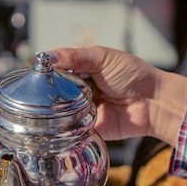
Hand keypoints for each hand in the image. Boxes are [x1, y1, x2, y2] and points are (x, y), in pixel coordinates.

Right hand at [48, 46, 186, 144]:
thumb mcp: (102, 57)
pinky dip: (64, 126)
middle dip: (46, 92)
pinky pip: (68, 129)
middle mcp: (76, 91)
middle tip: (42, 92)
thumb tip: (46, 55)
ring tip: (51, 107)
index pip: (53, 71)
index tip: (33, 73)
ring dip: (54, 110)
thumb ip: (75, 56)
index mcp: (79, 71)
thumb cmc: (132, 75)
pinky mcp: (84, 129)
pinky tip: (57, 123)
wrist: (153, 102)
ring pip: (56, 112)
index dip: (43, 72)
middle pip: (52, 92)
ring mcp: (79, 111)